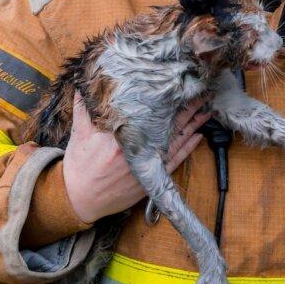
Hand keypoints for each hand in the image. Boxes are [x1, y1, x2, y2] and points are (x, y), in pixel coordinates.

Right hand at [62, 92, 208, 223]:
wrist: (78, 198)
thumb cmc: (79, 165)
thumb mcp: (79, 133)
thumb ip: (83, 108)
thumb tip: (84, 85)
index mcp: (119, 136)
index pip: (147, 112)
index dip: (166, 99)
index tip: (178, 85)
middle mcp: (136, 150)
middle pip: (167, 125)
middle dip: (186, 109)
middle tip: (201, 94)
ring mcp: (146, 166)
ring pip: (175, 141)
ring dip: (192, 126)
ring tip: (206, 111)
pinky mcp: (150, 179)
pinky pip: (174, 161)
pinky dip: (188, 148)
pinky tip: (198, 136)